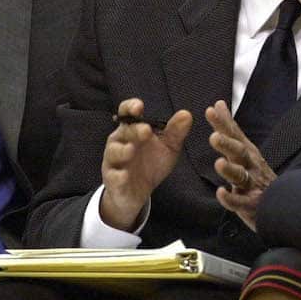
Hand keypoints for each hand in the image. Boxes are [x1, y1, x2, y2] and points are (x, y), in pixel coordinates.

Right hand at [99, 99, 193, 229]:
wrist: (139, 193)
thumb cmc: (151, 164)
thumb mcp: (168, 147)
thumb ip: (176, 131)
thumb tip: (187, 114)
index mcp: (132, 130)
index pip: (126, 114)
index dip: (130, 107)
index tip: (139, 106)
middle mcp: (120, 143)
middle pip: (123, 132)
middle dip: (133, 130)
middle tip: (146, 130)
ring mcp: (114, 162)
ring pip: (113, 153)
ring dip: (122, 151)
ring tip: (131, 150)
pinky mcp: (113, 181)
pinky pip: (113, 177)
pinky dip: (118, 176)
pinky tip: (124, 176)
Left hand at [207, 100, 275, 230]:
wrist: (283, 205)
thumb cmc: (257, 176)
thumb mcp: (244, 149)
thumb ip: (230, 129)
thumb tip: (218, 104)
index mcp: (247, 152)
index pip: (234, 134)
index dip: (223, 122)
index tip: (210, 110)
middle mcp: (251, 165)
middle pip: (239, 152)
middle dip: (227, 144)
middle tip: (214, 136)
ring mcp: (253, 184)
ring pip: (241, 176)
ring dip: (230, 169)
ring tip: (219, 163)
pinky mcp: (253, 204)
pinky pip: (241, 202)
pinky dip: (231, 198)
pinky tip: (221, 193)